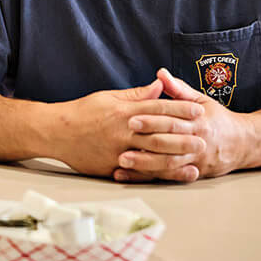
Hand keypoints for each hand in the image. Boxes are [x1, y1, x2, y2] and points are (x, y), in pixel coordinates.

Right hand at [51, 79, 205, 178]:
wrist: (55, 131)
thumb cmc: (82, 112)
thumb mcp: (108, 97)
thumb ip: (135, 95)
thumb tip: (159, 86)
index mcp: (124, 110)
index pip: (158, 107)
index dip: (181, 108)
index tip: (199, 109)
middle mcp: (123, 130)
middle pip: (161, 132)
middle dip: (185, 134)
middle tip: (205, 136)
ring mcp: (118, 150)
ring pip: (153, 154)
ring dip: (177, 155)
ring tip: (196, 157)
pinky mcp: (112, 166)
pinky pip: (140, 171)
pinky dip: (159, 173)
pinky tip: (172, 174)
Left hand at [113, 67, 248, 182]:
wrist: (244, 143)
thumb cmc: (218, 119)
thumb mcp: (201, 100)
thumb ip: (179, 89)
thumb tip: (160, 73)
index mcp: (197, 121)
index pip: (171, 120)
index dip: (151, 119)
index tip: (131, 118)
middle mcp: (197, 141)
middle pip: (169, 143)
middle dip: (145, 142)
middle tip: (121, 141)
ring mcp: (195, 159)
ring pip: (168, 164)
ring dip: (144, 164)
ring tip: (122, 161)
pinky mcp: (193, 173)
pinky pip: (169, 177)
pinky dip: (149, 178)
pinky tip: (132, 176)